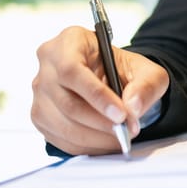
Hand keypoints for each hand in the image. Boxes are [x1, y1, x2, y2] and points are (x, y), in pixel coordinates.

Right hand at [31, 26, 169, 154]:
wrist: (112, 78)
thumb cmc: (124, 69)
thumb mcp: (147, 70)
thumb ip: (147, 84)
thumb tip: (133, 107)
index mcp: (69, 41)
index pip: (72, 70)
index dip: (96, 96)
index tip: (121, 115)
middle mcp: (48, 64)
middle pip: (66, 102)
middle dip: (100, 122)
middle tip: (126, 130)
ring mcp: (39, 92)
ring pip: (61, 124)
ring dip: (94, 137)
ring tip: (120, 138)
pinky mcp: (40, 116)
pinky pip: (59, 138)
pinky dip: (85, 146)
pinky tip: (106, 142)